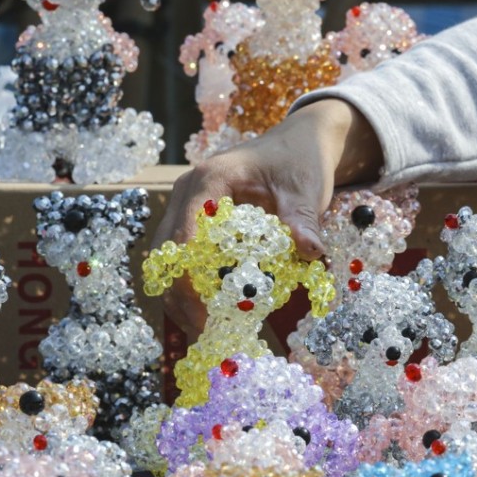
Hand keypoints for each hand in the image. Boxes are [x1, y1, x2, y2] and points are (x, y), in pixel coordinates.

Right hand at [152, 99, 383, 337]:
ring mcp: (188, 207)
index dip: (187, 278)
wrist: (298, 143)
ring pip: (169, 260)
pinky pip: (185, 258)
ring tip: (209, 330)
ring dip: (183, 296)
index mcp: (210, 180)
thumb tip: (310, 251)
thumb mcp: (305, 189)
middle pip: (166, 253)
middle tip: (206, 334)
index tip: (203, 315)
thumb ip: (303, 220)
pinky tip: (216, 310)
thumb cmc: (299, 160)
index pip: (183, 234)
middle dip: (180, 297)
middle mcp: (189, 193)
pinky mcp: (196, 221)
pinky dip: (195, 285)